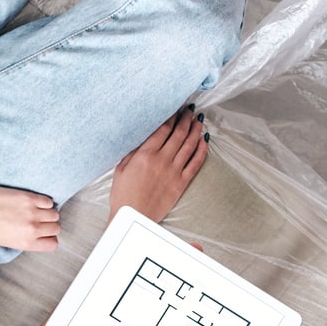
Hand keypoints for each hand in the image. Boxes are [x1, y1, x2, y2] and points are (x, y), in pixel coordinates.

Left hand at [0, 186, 59, 250]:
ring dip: (48, 212)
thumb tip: (36, 234)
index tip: (44, 234)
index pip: (52, 244)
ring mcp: (31, 212)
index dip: (49, 238)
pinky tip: (33, 202)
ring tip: (36, 211)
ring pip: (54, 213)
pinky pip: (48, 200)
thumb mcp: (5, 242)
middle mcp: (32, 229)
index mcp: (26, 243)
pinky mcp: (28, 197)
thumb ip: (23, 240)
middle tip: (40, 221)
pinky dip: (44, 202)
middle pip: (55, 228)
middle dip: (49, 225)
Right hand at [109, 107, 208, 224]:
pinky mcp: (181, 183)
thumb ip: (134, 151)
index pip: (163, 129)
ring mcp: (174, 172)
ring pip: (190, 146)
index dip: (172, 117)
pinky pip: (196, 163)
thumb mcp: (122, 167)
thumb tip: (145, 138)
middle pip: (179, 134)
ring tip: (199, 120)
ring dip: (196, 130)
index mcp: (145, 154)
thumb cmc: (123, 194)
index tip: (176, 109)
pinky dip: (202, 150)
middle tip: (190, 110)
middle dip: (186, 119)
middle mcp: (162, 160)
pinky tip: (205, 141)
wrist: (133, 216)